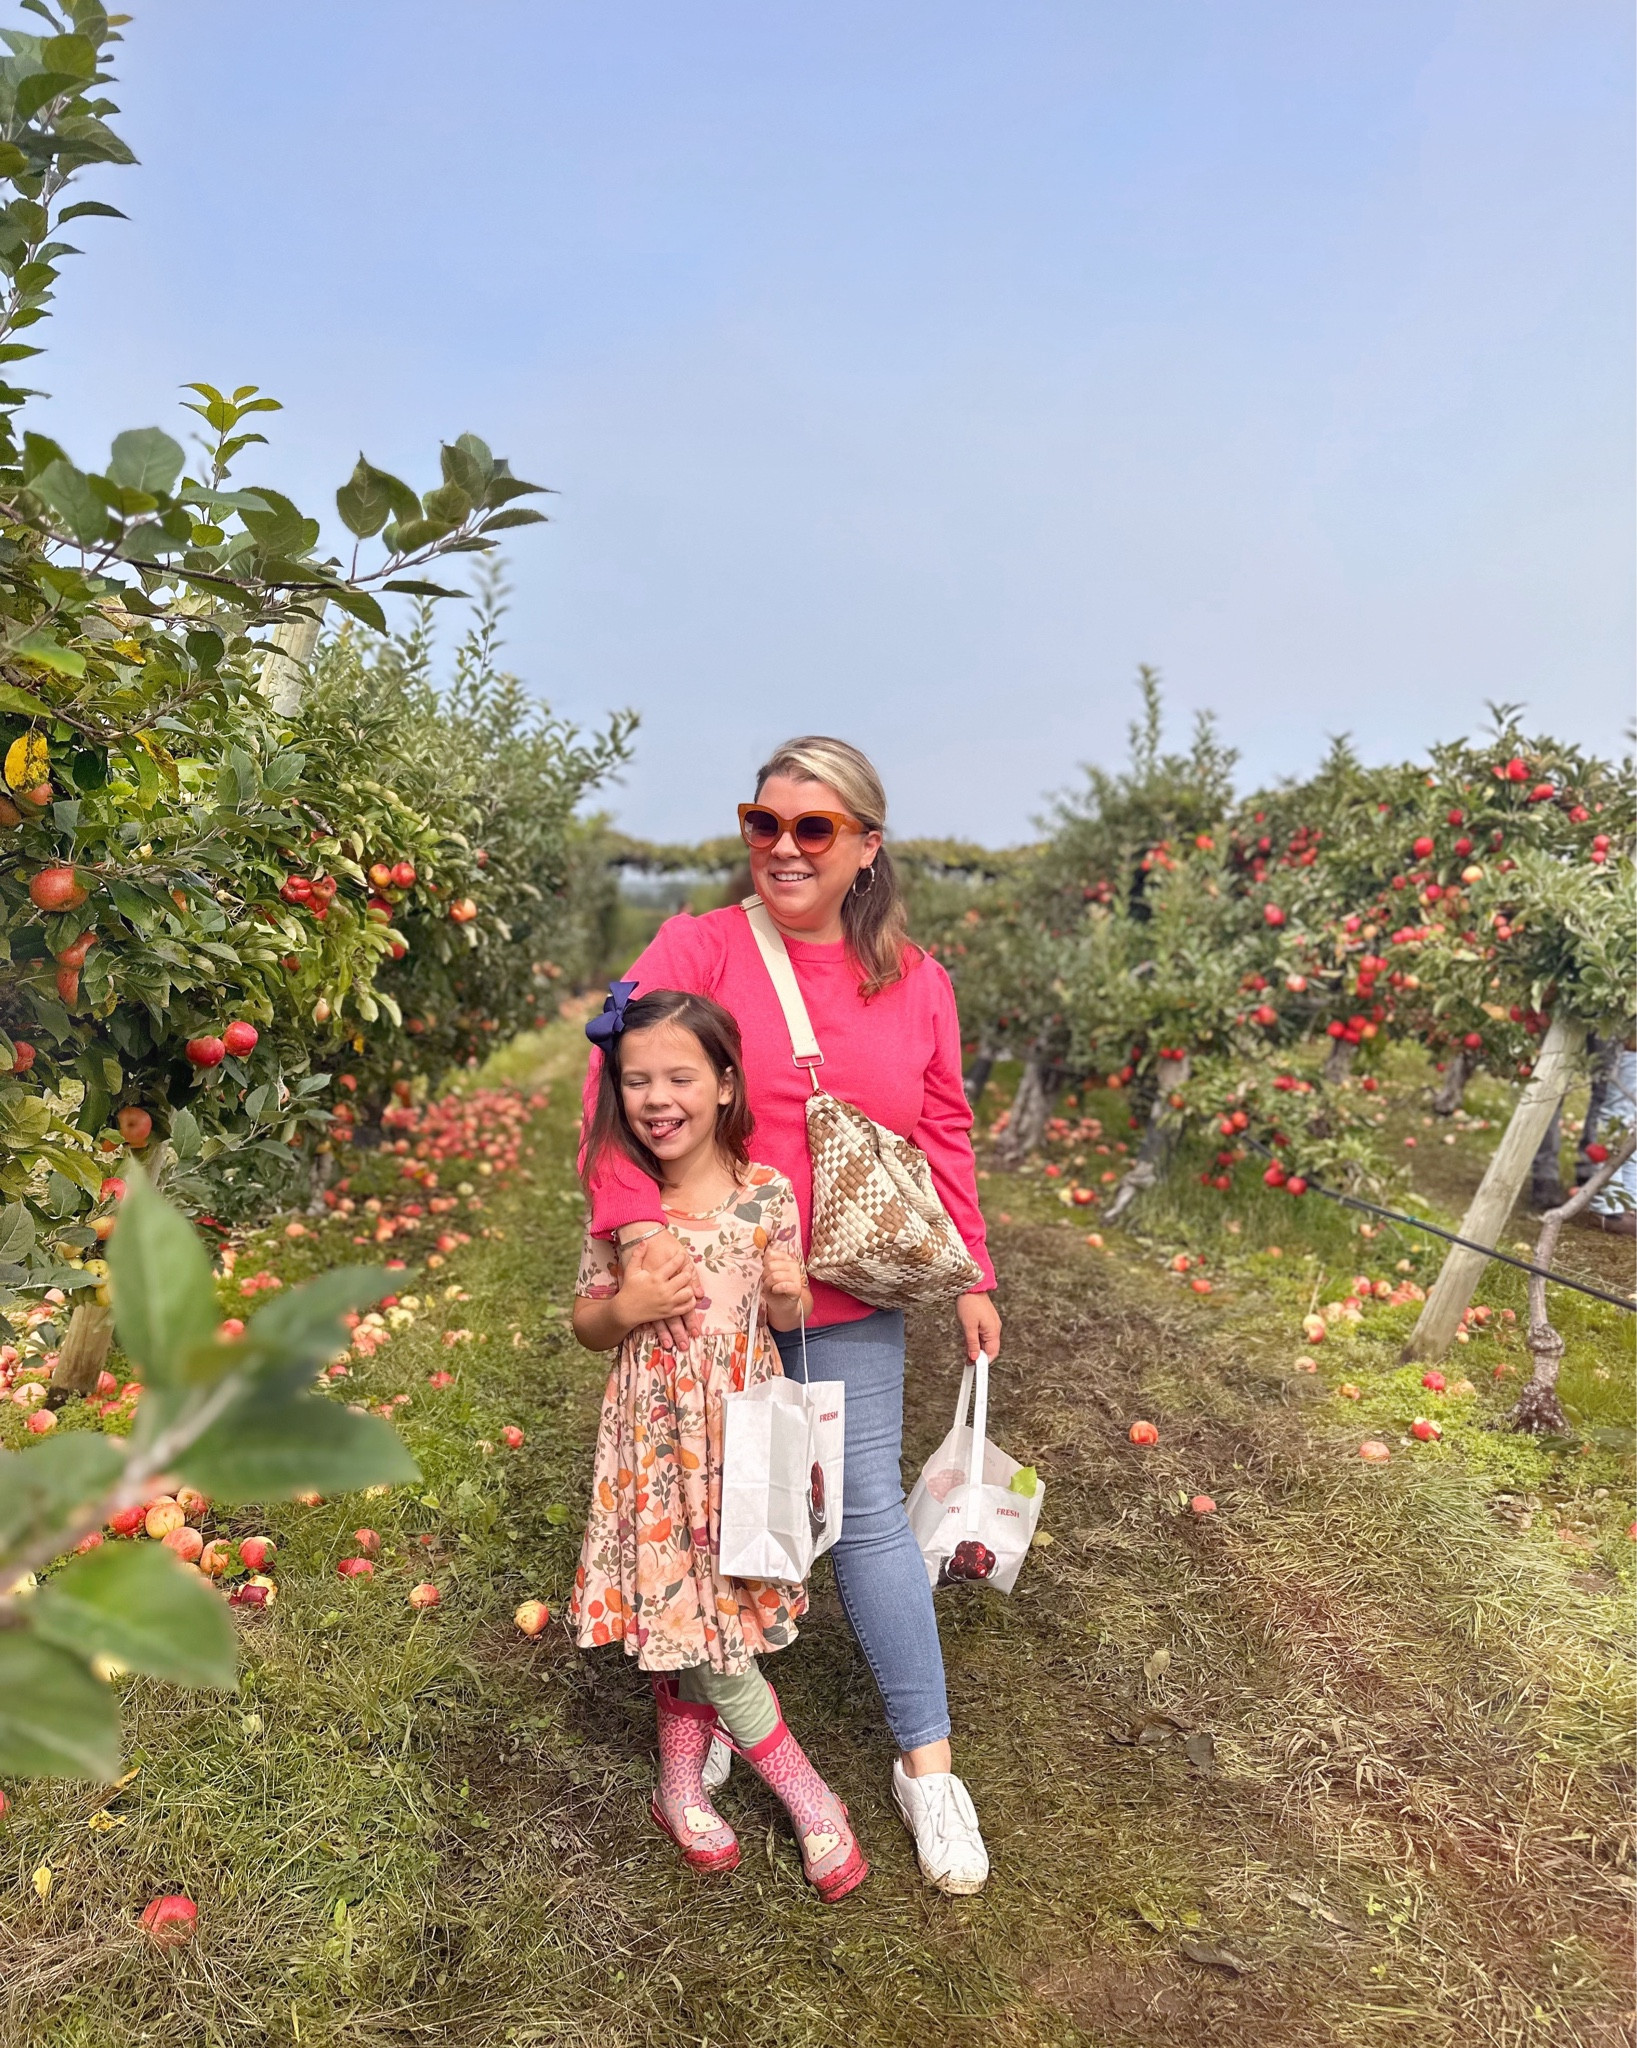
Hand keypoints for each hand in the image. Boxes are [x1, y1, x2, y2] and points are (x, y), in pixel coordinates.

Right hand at [620, 1230, 702, 1344]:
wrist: (625, 1311)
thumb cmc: (629, 1288)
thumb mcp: (631, 1270)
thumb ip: (638, 1255)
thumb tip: (644, 1241)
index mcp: (655, 1277)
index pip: (675, 1264)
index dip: (681, 1257)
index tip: (682, 1255)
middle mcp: (664, 1290)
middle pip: (686, 1277)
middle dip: (688, 1271)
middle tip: (686, 1268)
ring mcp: (668, 1302)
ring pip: (689, 1293)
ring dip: (690, 1286)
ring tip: (686, 1283)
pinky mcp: (669, 1312)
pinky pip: (687, 1307)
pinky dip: (690, 1301)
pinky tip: (687, 1295)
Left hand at [762, 1245, 805, 1304]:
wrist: (783, 1304)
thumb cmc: (774, 1288)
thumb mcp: (768, 1274)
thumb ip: (766, 1264)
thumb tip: (763, 1258)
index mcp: (786, 1258)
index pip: (770, 1254)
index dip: (764, 1264)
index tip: (765, 1271)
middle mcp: (793, 1264)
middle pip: (770, 1266)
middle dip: (764, 1276)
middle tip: (765, 1282)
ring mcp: (796, 1276)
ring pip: (775, 1276)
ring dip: (768, 1284)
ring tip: (768, 1288)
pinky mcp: (797, 1288)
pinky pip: (782, 1286)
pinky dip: (775, 1289)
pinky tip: (775, 1291)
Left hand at [956, 1290, 1000, 1362]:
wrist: (970, 1286)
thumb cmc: (969, 1303)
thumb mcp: (968, 1326)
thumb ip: (972, 1343)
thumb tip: (974, 1358)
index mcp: (993, 1331)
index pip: (992, 1353)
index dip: (983, 1362)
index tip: (974, 1367)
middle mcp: (995, 1328)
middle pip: (989, 1348)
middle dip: (979, 1355)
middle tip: (966, 1360)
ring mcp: (991, 1324)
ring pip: (985, 1341)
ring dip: (976, 1346)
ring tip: (965, 1349)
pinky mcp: (986, 1320)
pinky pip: (983, 1334)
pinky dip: (976, 1339)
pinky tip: (968, 1338)